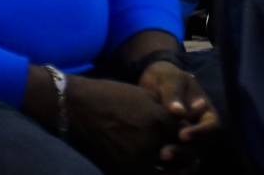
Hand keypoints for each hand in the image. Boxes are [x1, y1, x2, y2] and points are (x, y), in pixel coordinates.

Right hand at [66, 73, 188, 173]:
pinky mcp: (119, 173)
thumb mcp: (144, 96)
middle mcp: (149, 146)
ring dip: (171, 169)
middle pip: (179, 157)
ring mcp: (133, 163)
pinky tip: (150, 166)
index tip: (186, 135)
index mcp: (157, 123)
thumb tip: (183, 122)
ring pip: (164, 172)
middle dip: (184, 154)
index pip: (186, 136)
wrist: (75, 108)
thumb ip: (165, 113)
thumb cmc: (110, 96)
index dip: (189, 135)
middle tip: (184, 153)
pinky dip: (149, 171)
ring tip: (170, 164)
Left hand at [138, 59, 219, 164]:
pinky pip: (176, 165)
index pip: (213, 127)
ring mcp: (188, 142)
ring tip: (157, 161)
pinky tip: (154, 170)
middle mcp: (200, 131)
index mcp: (206, 113)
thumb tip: (179, 112)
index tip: (182, 134)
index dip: (200, 134)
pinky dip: (168, 170)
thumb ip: (173, 93)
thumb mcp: (170, 78)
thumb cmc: (165, 78)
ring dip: (176, 164)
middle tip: (164, 153)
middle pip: (201, 148)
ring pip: (189, 160)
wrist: (151, 85)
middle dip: (183, 152)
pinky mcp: (173, 150)